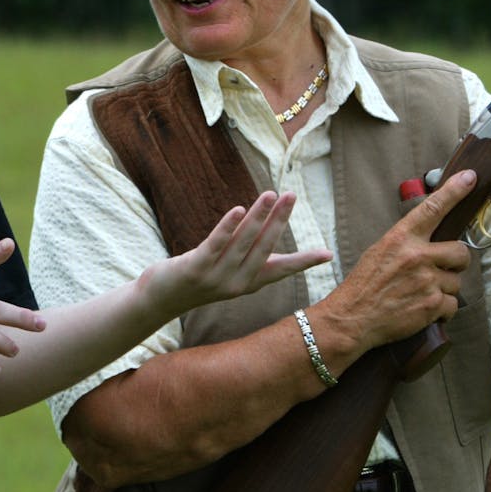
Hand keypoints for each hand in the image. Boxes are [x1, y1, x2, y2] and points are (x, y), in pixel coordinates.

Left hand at [142, 191, 331, 316]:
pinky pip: (215, 244)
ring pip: (242, 242)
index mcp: (249, 282)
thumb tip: (273, 234)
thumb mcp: (231, 269)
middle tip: (292, 195)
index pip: (282, 269)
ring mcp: (216, 277)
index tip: (328, 254)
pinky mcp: (196, 268)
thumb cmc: (201, 276)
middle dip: (279, 220)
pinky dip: (228, 227)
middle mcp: (238, 282)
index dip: (305, 261)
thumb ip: (252, 255)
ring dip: (257, 216)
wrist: (162, 297)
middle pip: (264, 247)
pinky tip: (238, 209)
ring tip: (269, 194)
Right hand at [313, 170, 476, 356]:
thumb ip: (406, 242)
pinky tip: (423, 310)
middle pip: (460, 251)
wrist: (352, 318)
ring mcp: (426, 281)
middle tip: (440, 270)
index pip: (433, 208)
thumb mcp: (379, 251)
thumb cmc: (364, 285)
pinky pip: (452, 305)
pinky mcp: (432, 305)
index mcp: (401, 238)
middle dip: (455, 262)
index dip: (454, 191)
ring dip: (444, 289)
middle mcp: (416, 256)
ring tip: (420, 294)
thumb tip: (431, 238)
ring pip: (456, 282)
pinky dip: (441, 310)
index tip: (471, 178)